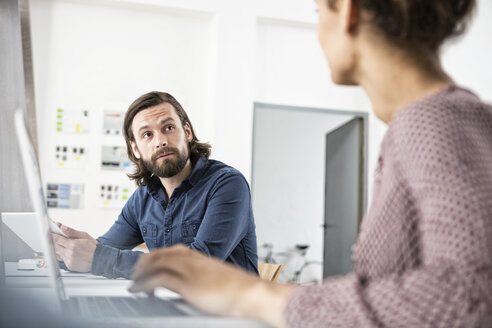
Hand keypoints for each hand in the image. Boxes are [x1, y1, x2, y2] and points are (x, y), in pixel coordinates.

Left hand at [51, 224, 96, 271]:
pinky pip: (62, 259)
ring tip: (67, 246)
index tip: (52, 232)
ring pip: (58, 253)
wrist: (99, 259)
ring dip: (59, 248)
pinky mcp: (69, 266)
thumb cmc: (93, 247)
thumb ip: (72, 232)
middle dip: (56, 241)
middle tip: (59, 238)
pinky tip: (69, 252)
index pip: (57, 239)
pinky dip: (63, 255)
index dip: (53, 235)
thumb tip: (63, 227)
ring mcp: (69, 260)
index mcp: (72, 245)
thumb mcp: (85, 236)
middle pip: (55, 246)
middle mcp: (69, 253)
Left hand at [129, 244, 296, 326]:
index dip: (156, 257)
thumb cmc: (239, 289)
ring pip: (156, 264)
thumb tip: (198, 285)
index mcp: (199, 257)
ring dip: (141, 273)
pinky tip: (139, 290)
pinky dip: (145, 284)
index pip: (172, 251)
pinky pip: (159, 279)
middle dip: (144, 263)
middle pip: (160, 254)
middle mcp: (192, 260)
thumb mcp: (218, 278)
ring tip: (133, 283)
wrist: (251, 293)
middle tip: (135, 274)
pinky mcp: (187, 284)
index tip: (147, 265)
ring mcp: (189, 271)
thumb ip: (204, 278)